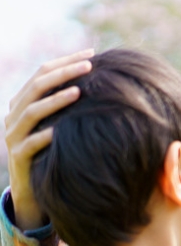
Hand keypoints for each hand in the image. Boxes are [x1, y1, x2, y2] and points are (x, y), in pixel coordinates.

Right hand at [4, 49, 93, 229]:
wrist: (33, 192)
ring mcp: (13, 136)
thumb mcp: (60, 124)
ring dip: (56, 100)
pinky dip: (46, 135)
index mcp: (23, 102)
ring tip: (79, 92)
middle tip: (89, 65)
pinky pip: (30, 143)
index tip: (92, 53)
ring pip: (31, 111)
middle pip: (36, 86)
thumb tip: (102, 81)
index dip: (65, 61)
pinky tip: (62, 130)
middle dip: (63, 73)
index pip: (42, 73)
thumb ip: (70, 105)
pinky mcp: (18, 158)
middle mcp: (14, 115)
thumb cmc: (54, 152)